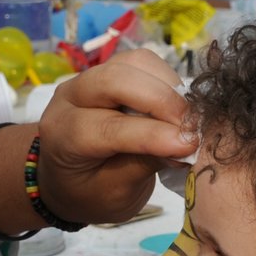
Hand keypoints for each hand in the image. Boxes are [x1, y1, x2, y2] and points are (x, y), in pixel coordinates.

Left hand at [32, 49, 191, 225]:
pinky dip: (167, 80)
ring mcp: (90, 79)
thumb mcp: (115, 192)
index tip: (188, 145)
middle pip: (116, 79)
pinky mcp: (110, 70)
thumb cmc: (91, 191)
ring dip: (167, 86)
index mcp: (63, 135)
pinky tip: (177, 107)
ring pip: (133, 62)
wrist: (71, 178)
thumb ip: (145, 164)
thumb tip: (186, 143)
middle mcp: (70, 97)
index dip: (152, 134)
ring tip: (185, 118)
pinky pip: (143, 63)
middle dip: (161, 100)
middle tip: (191, 127)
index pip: (108, 127)